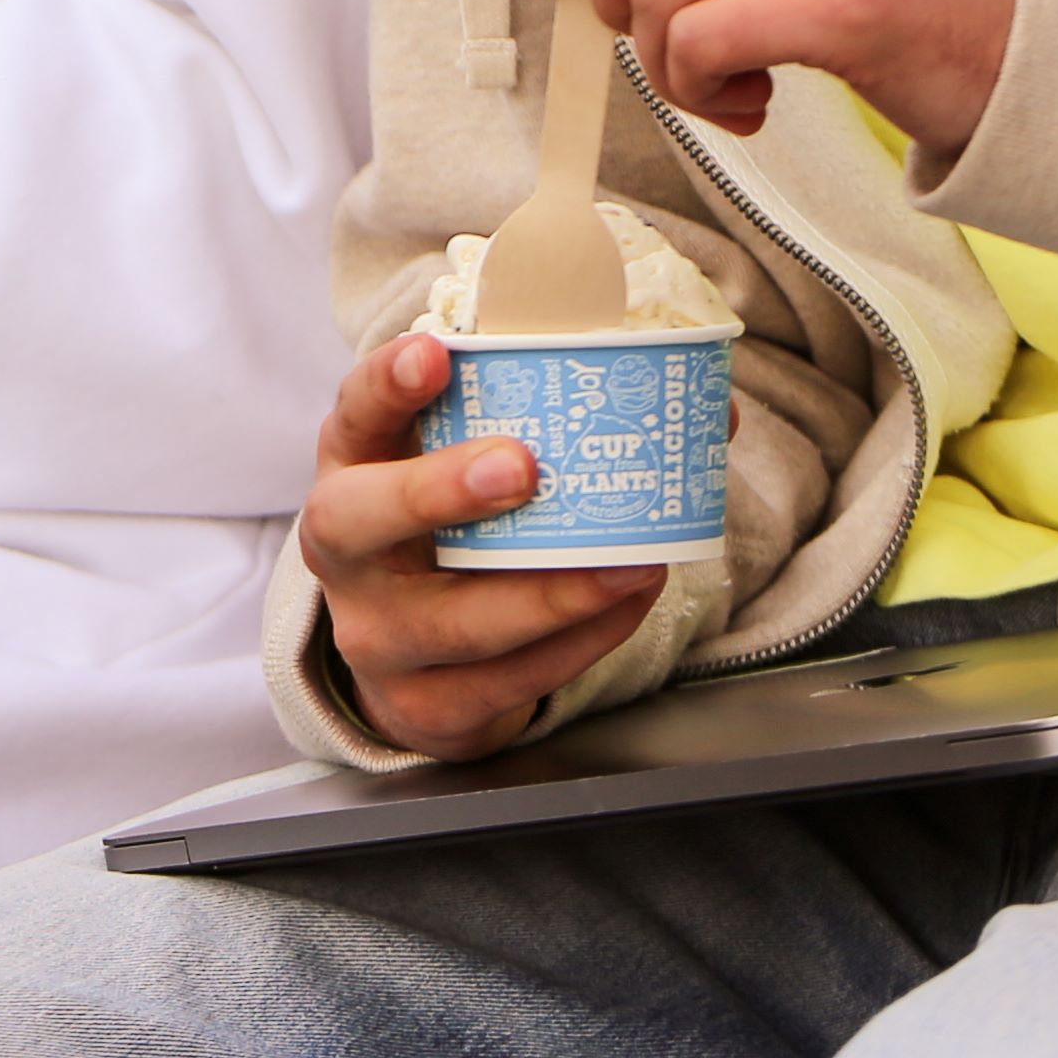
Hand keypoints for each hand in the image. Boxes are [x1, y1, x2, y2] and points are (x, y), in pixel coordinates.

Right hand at [300, 334, 677, 757]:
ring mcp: (377, 634)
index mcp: (355, 466)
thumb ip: (555, 426)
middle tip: (522, 468)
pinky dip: (576, 644)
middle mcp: (345, 550)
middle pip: (359, 520)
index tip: (436, 353)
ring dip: (550, 594)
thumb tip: (712, 416)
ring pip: (453, 621)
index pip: (355, 413)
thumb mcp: (471, 467)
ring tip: (630, 562)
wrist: (416, 660)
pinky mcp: (424, 703)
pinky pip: (507, 679)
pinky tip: (623, 608)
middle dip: (439, 491)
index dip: (388, 383)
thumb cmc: (459, 532)